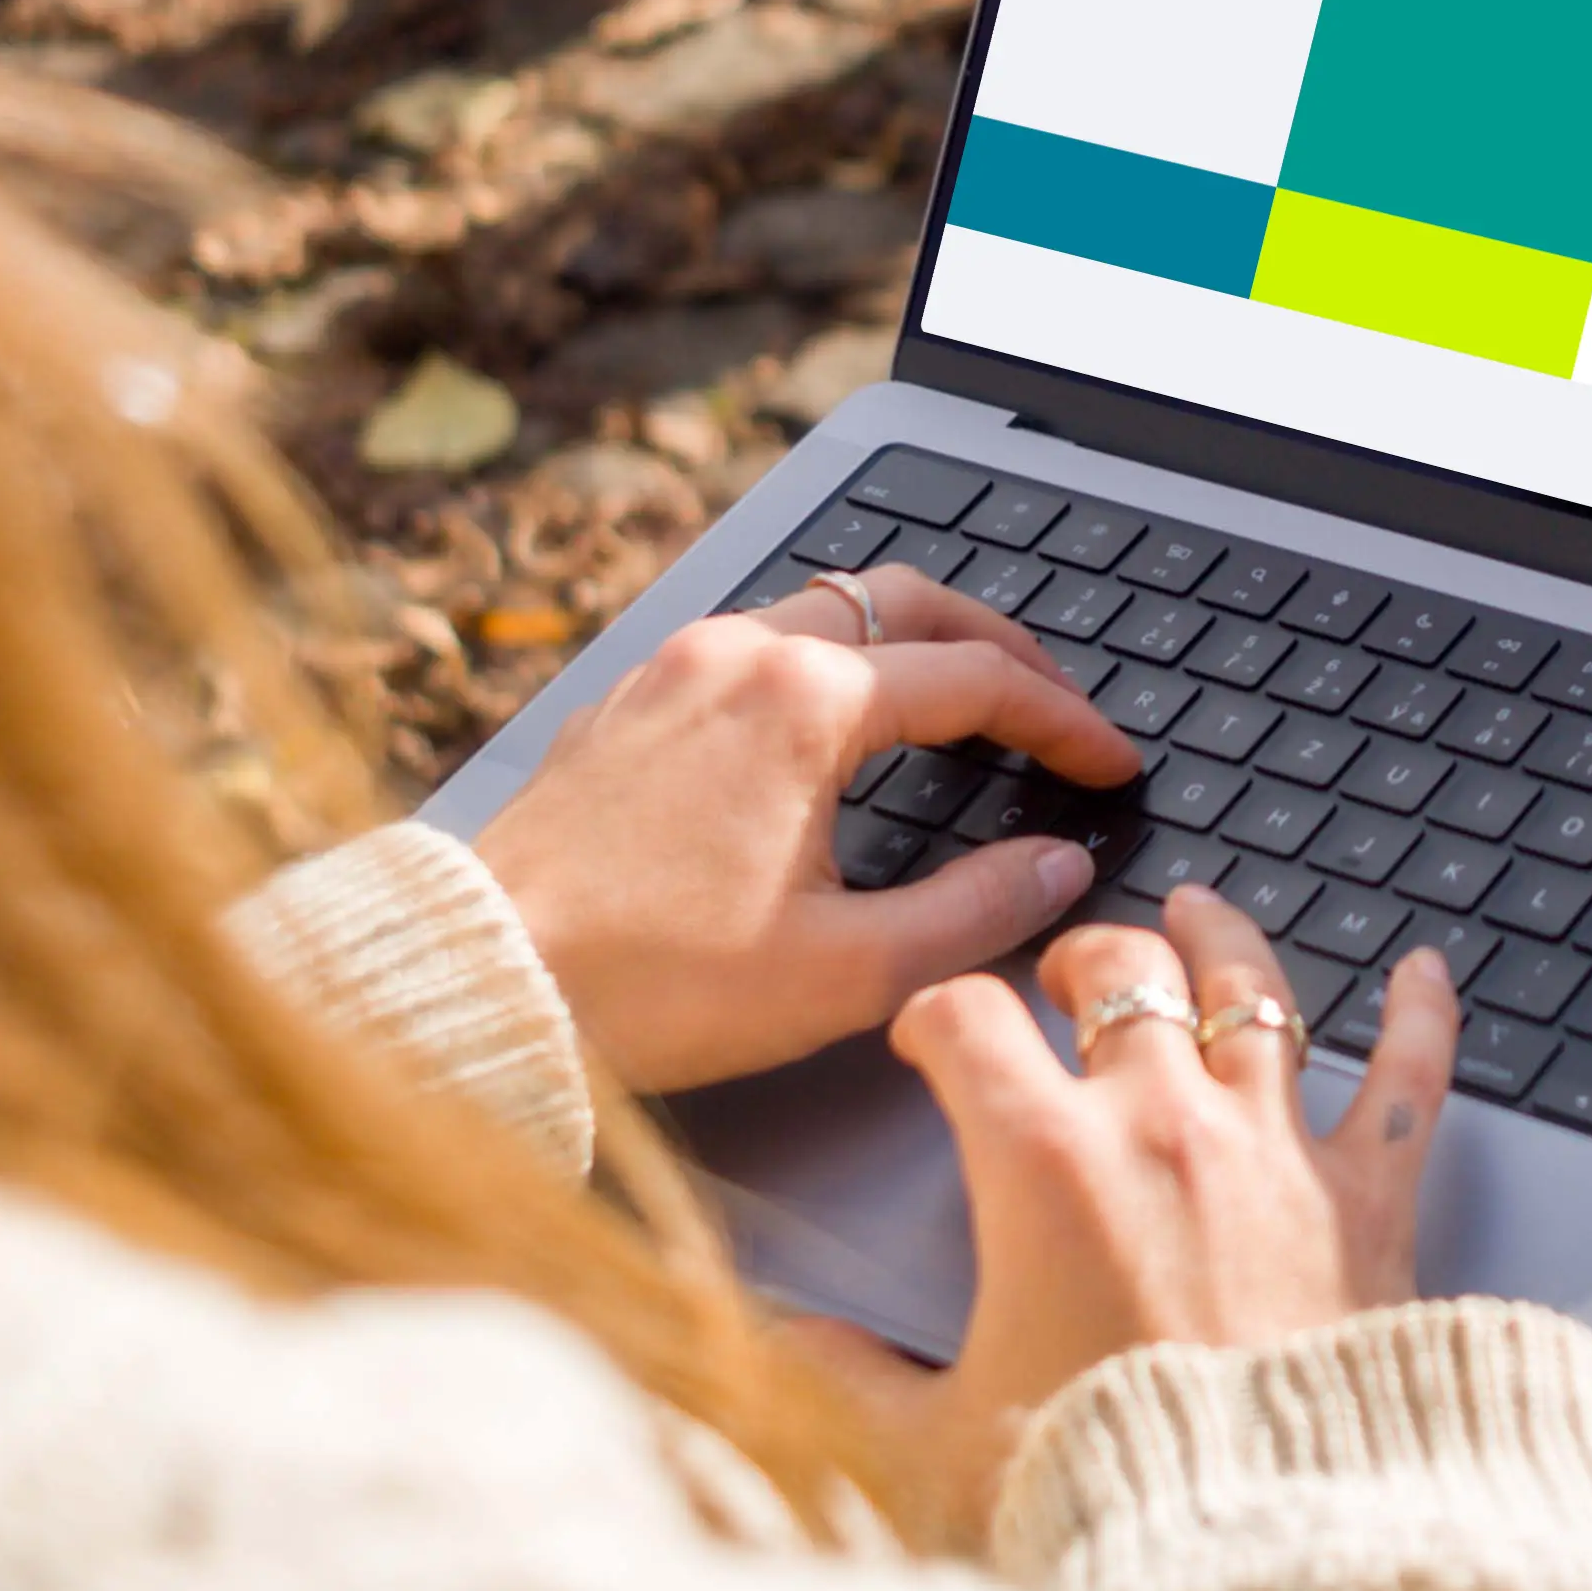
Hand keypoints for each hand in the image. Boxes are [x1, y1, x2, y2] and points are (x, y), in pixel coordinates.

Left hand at [468, 568, 1137, 1094]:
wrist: (482, 983)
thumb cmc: (650, 987)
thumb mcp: (847, 971)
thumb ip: (978, 910)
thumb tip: (1057, 865)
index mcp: (806, 701)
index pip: (978, 680)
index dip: (1065, 721)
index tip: (1109, 763)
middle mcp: (742, 653)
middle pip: (909, 603)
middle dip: (999, 647)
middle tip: (1054, 705)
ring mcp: (676, 666)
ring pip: (827, 610)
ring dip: (909, 644)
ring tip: (960, 704)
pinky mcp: (629, 701)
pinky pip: (755, 644)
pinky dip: (827, 664)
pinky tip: (837, 729)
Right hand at [804, 886, 1455, 1548]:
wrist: (1259, 1550)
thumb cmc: (1108, 1493)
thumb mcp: (937, 1445)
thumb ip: (852, 1381)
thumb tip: (793, 1348)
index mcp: (1043, 1165)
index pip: (969, 1021)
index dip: (937, 1012)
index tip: (931, 1032)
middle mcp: (1163, 1127)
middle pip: (1123, 974)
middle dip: (1085, 955)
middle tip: (1068, 969)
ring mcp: (1276, 1152)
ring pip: (1254, 992)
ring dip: (1223, 941)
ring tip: (1205, 913)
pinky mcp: (1371, 1203)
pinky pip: (1407, 1080)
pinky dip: (1422, 1017)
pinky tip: (1426, 975)